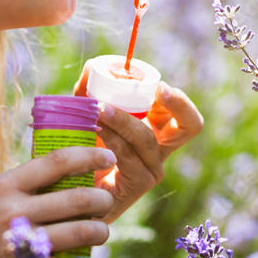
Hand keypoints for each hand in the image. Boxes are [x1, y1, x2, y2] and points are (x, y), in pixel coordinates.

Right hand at [0, 147, 115, 257]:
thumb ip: (19, 190)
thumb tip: (60, 177)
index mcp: (4, 187)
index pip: (57, 162)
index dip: (89, 155)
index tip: (108, 155)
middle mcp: (14, 213)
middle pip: (78, 199)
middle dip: (102, 199)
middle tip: (107, 200)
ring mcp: (20, 246)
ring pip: (81, 233)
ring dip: (101, 231)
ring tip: (103, 230)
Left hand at [74, 66, 203, 222]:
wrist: (66, 190)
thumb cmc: (81, 151)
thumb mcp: (88, 117)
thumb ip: (88, 93)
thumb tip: (92, 66)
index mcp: (156, 131)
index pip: (183, 115)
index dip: (178, 99)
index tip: (159, 86)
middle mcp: (159, 151)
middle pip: (191, 125)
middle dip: (178, 104)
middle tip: (158, 89)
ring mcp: (151, 170)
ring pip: (147, 137)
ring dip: (122, 118)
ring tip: (98, 107)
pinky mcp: (137, 185)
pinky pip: (128, 155)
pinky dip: (111, 138)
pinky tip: (95, 129)